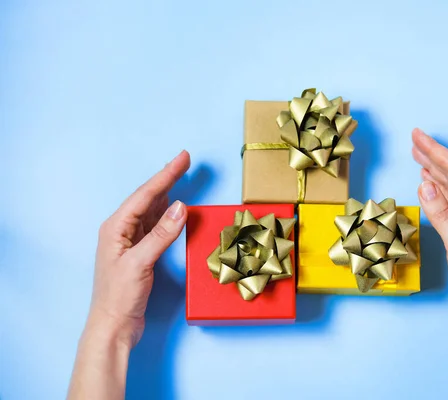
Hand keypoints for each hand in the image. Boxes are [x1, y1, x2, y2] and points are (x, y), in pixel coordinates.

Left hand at [89, 150, 189, 347]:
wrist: (113, 325)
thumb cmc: (119, 296)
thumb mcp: (140, 263)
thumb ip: (161, 235)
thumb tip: (180, 207)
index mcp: (115, 227)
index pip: (145, 195)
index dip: (166, 175)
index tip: (183, 159)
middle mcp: (121, 230)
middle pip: (148, 198)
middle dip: (167, 178)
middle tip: (185, 160)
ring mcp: (130, 241)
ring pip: (152, 210)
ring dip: (168, 193)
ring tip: (181, 176)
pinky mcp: (140, 252)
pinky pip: (155, 225)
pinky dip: (168, 214)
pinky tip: (175, 208)